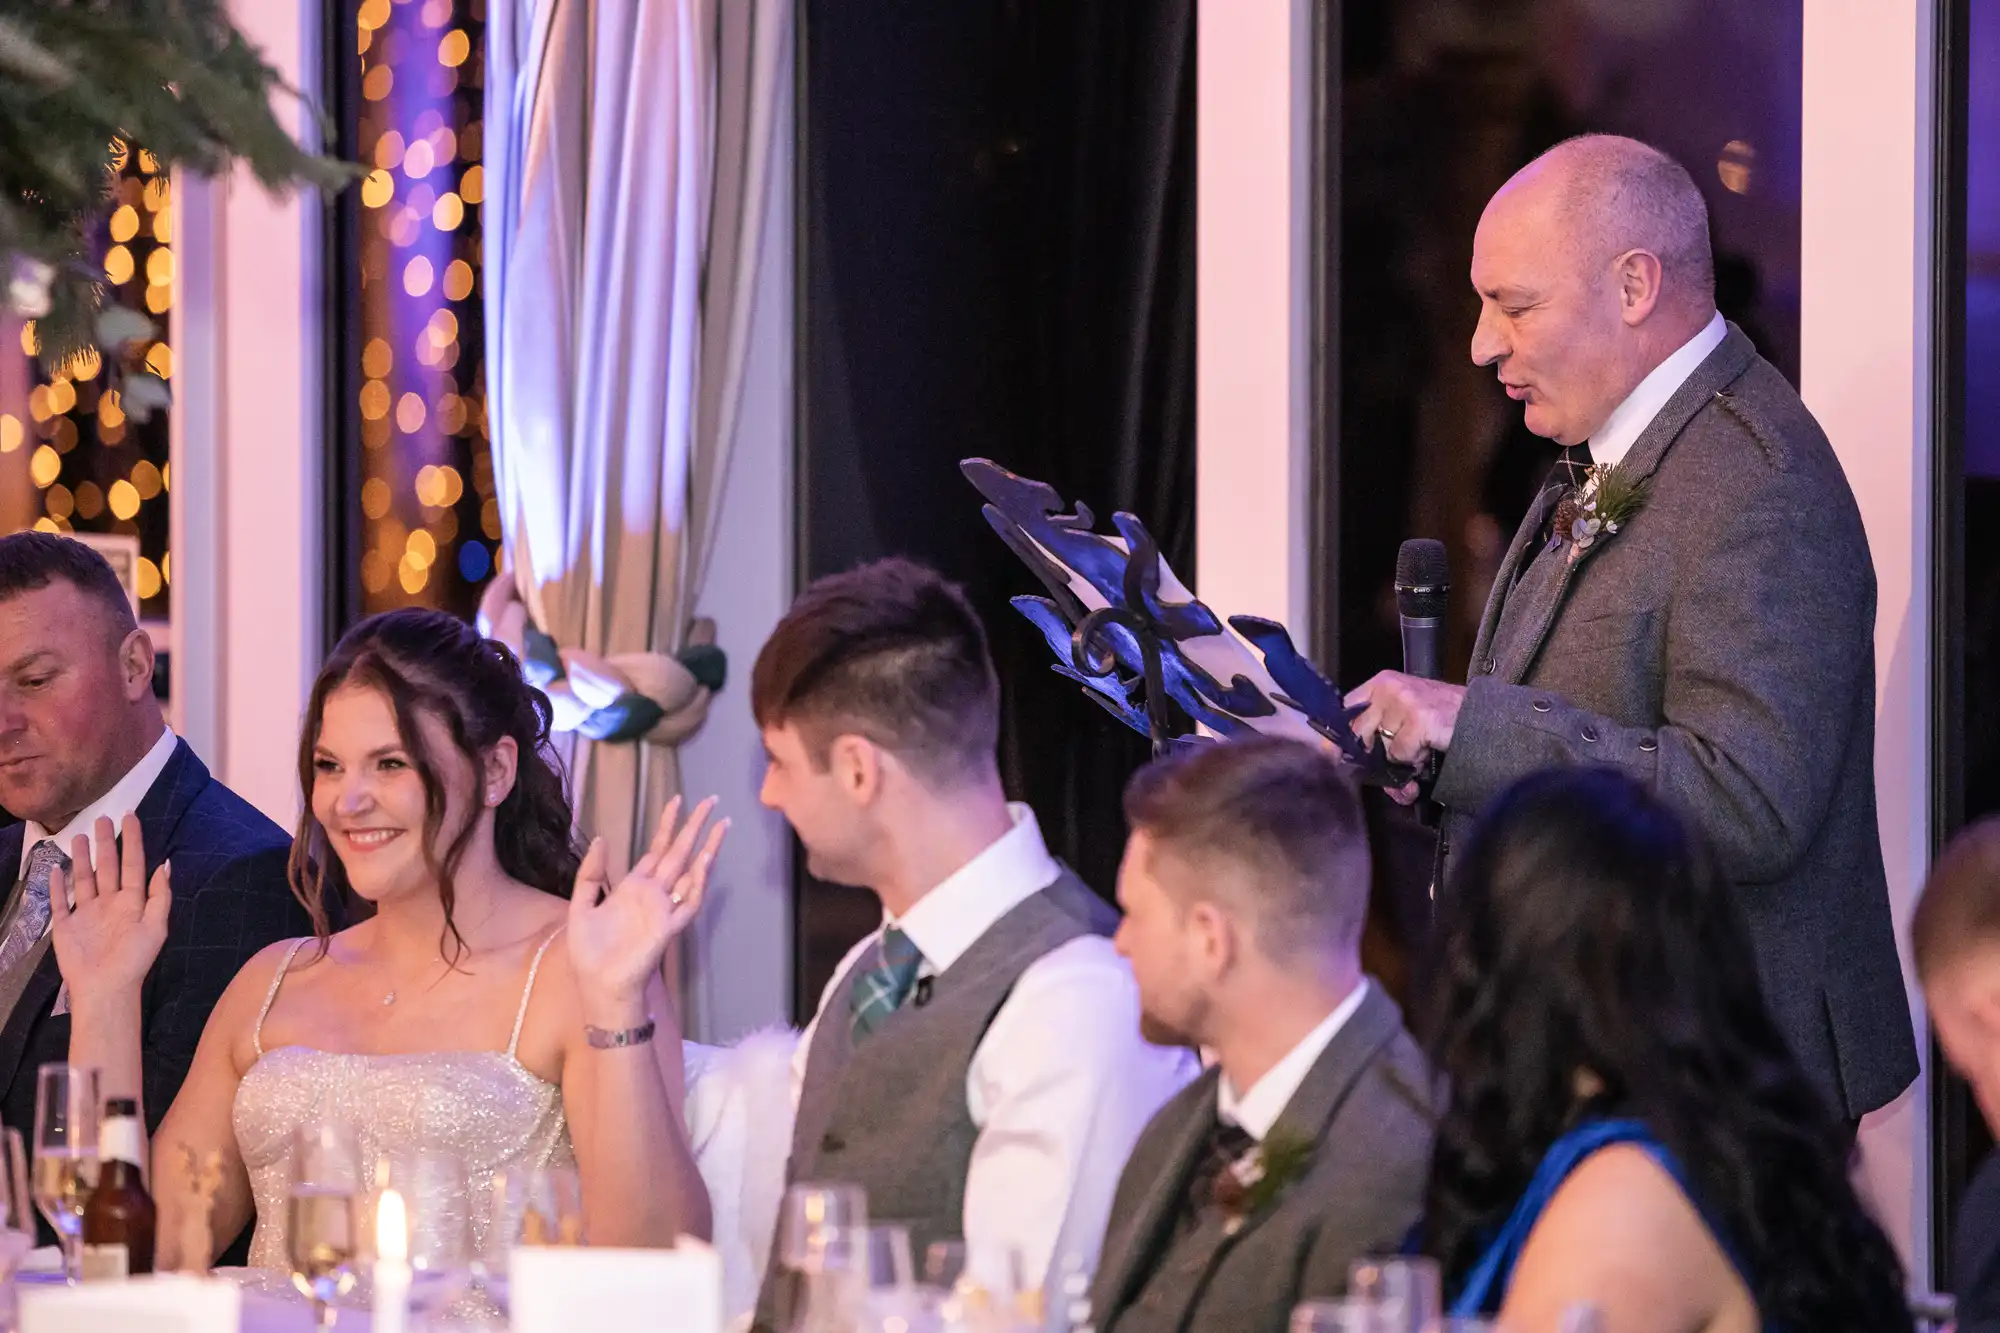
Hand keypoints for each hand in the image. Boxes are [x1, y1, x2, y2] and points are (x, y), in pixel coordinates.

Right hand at [49, 814, 171, 1002]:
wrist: (105, 987)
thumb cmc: (134, 958)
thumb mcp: (156, 926)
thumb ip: (161, 895)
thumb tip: (165, 863)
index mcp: (133, 902)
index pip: (133, 864)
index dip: (133, 841)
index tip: (130, 817)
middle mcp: (110, 903)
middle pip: (107, 866)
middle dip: (106, 843)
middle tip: (102, 819)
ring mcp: (87, 913)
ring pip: (84, 878)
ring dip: (83, 858)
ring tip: (80, 836)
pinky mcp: (67, 925)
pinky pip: (60, 901)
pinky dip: (57, 885)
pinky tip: (56, 868)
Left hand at [567, 796, 727, 1022]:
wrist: (599, 987)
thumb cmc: (589, 953)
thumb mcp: (581, 906)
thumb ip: (591, 874)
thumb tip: (602, 839)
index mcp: (632, 886)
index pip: (656, 848)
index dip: (667, 824)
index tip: (677, 800)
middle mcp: (653, 893)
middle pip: (679, 853)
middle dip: (694, 827)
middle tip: (711, 800)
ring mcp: (663, 909)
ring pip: (691, 873)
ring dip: (706, 850)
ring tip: (720, 826)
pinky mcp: (668, 928)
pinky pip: (688, 904)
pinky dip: (697, 884)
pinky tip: (704, 864)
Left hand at [1345, 671, 1467, 797]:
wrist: (1484, 718)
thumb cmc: (1443, 721)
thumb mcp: (1404, 718)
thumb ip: (1376, 736)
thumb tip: (1343, 761)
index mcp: (1382, 683)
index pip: (1345, 710)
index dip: (1344, 737)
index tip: (1344, 755)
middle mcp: (1389, 687)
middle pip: (1359, 734)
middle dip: (1376, 755)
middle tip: (1402, 755)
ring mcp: (1403, 701)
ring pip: (1381, 748)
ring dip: (1401, 758)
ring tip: (1422, 747)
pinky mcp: (1419, 717)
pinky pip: (1401, 754)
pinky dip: (1415, 760)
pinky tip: (1430, 748)